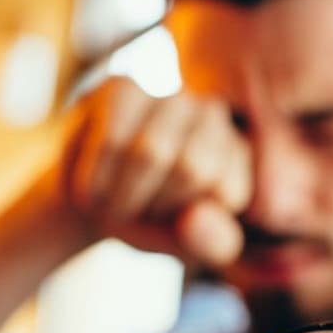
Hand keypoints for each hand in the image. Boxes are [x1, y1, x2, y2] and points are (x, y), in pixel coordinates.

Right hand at [62, 77, 251, 265]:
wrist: (92, 201)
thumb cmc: (151, 222)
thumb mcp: (187, 244)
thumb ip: (211, 242)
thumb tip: (196, 220)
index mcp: (240, 155)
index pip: (226, 190)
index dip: (190, 221)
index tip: (173, 222)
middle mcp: (213, 116)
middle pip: (191, 168)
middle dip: (154, 205)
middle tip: (139, 210)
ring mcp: (167, 96)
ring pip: (150, 153)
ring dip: (122, 196)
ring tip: (116, 201)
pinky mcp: (123, 88)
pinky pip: (111, 140)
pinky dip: (96, 180)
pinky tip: (94, 185)